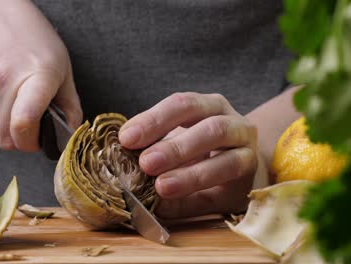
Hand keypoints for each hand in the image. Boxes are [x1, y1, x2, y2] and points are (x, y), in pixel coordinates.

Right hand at [0, 0, 81, 151]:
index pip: (24, 123)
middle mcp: (3, 79)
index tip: (36, 140)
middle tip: (25, 127)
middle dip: (18, 141)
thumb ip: (69, 104)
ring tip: (9, 113)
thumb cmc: (30, 39)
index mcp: (36, 76)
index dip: (30, 142)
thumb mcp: (61, 66)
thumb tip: (71, 135)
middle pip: (5, 137)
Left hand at [119, 92, 266, 217]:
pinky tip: (172, 204)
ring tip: (162, 186)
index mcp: (209, 106)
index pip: (183, 105)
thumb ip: (153, 148)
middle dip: (175, 147)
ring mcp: (247, 153)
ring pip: (228, 161)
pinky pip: (225, 192)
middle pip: (211, 129)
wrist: (239, 167)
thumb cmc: (200, 150)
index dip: (154, 120)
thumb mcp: (176, 140)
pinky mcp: (250, 184)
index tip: (126, 138)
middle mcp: (234, 124)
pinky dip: (196, 198)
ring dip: (191, 175)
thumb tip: (122, 169)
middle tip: (145, 163)